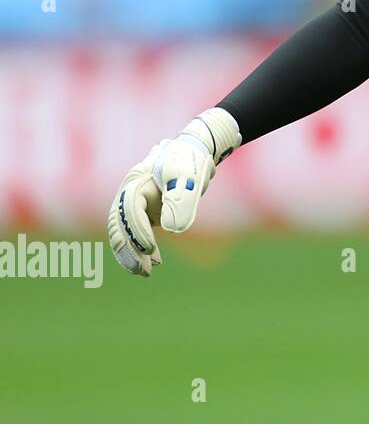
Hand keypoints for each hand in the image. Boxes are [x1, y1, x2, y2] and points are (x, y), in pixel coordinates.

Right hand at [107, 108, 239, 276]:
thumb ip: (181, 199)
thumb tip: (171, 228)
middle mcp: (130, 194)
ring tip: (146, 272)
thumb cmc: (190, 161)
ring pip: (125, 233)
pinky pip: (136, 234)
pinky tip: (156, 262)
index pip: (130, 210)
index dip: (138, 230)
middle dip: (129, 249)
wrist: (193, 151)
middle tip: (144, 270)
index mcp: (136, 182)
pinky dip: (142, 249)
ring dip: (132, 254)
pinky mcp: (144, 212)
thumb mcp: (188, 176)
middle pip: (120, 225)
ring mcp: (135, 204)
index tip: (151, 249)